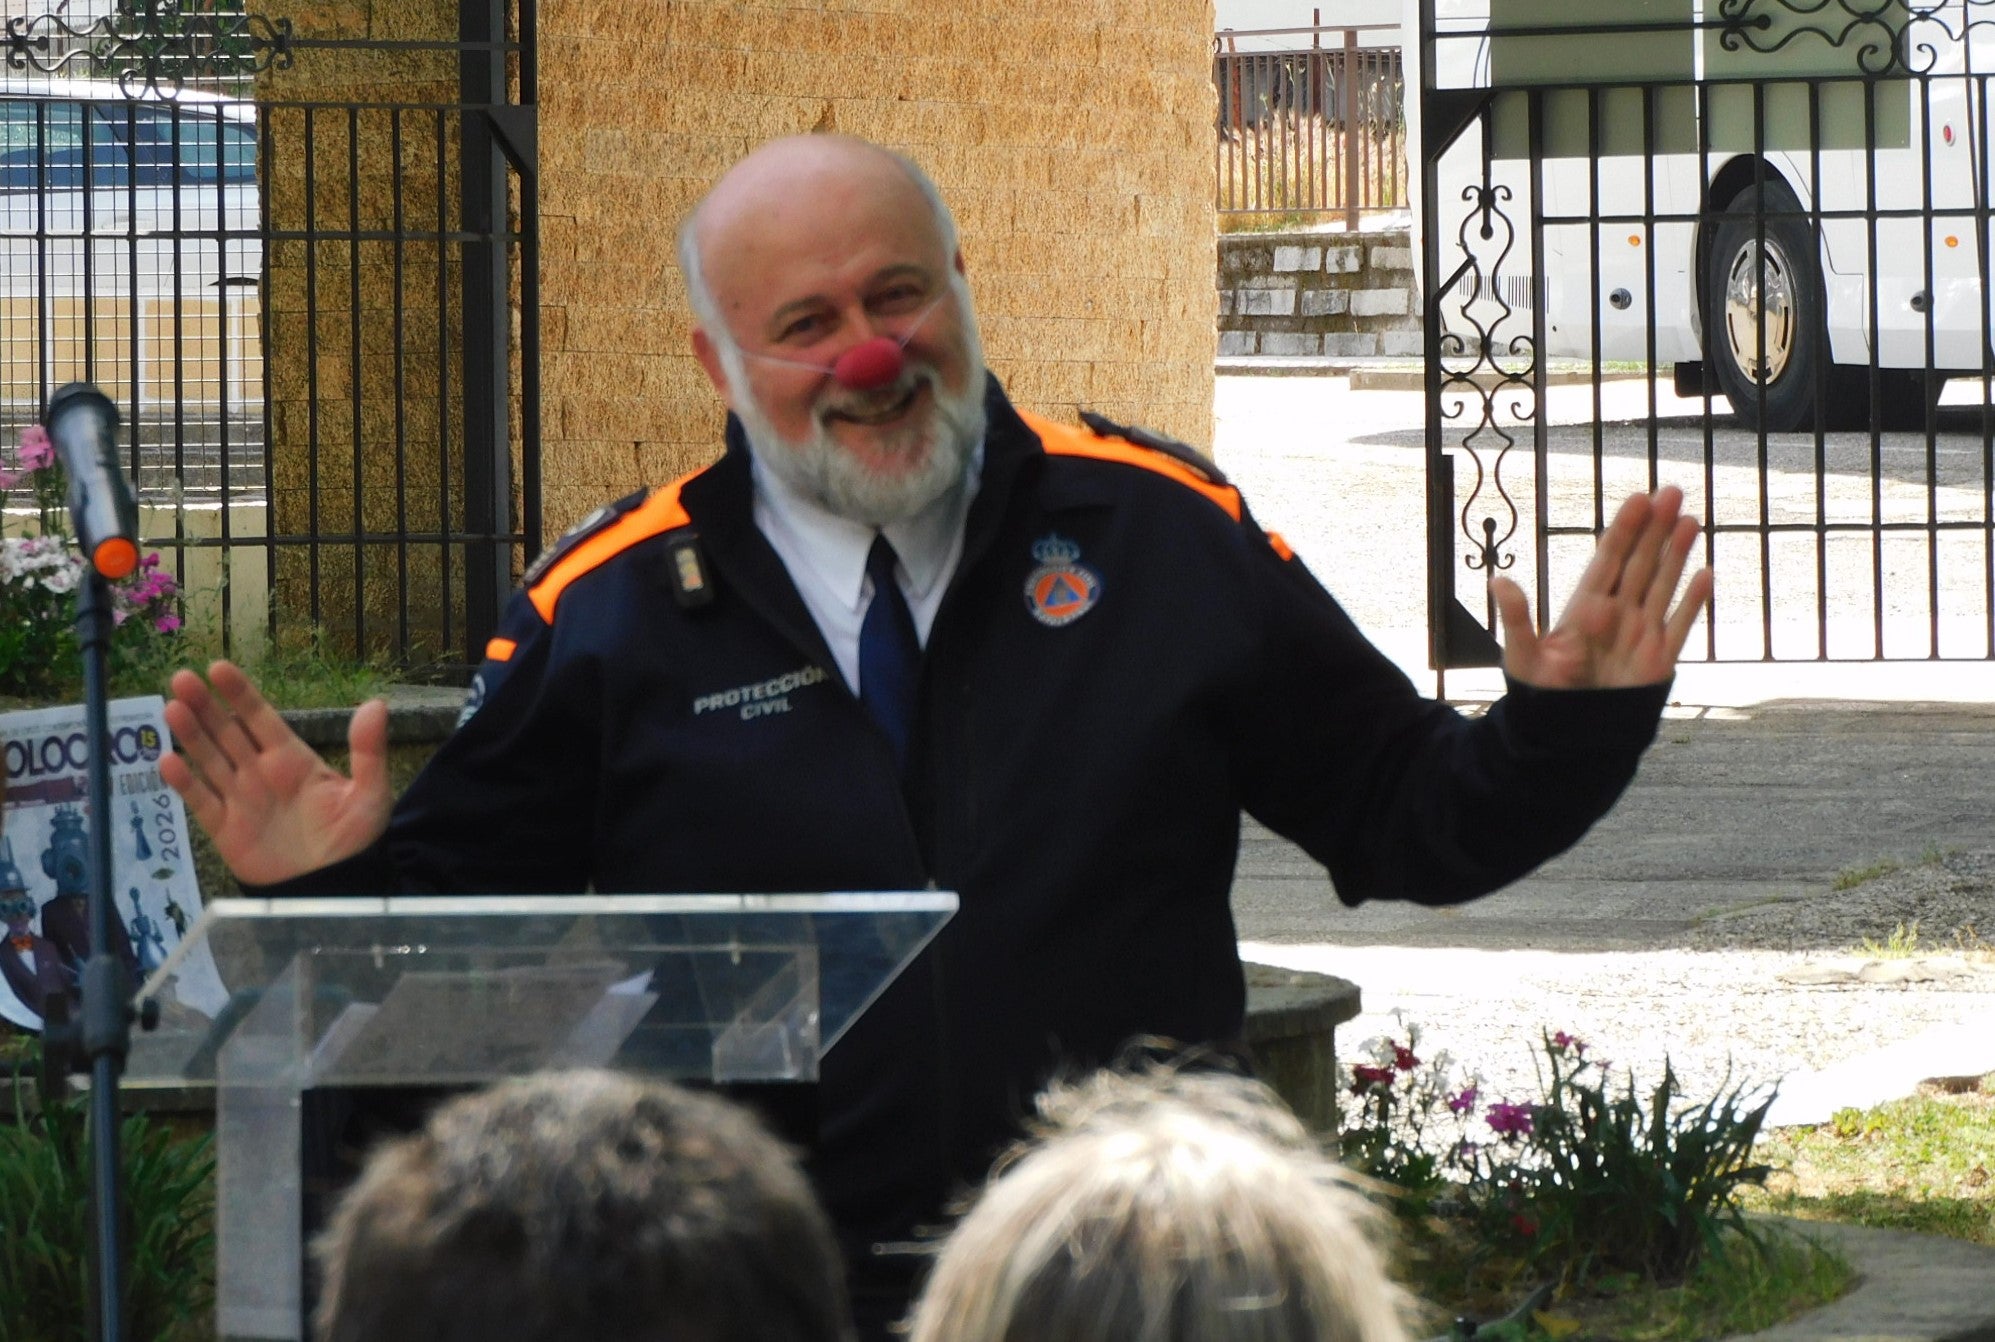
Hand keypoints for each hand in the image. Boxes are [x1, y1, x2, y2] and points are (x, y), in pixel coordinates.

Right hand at [159, 660, 392, 884]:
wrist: (333, 887)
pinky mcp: (225, 830)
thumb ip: (368, 751)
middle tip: (181, 679)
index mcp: (293, 760)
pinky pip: (201, 802)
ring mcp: (240, 800)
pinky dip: (185, 783)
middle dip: (205, 706)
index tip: (217, 667)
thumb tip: (376, 704)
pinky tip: (168, 762)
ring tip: (172, 708)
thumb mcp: (369, 794)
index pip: (261, 718)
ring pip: (209, 760)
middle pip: (227, 733)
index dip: (240, 694)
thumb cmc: (352, 840)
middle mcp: (261, 773)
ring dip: (190, 735)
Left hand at [1491, 487, 1712, 688]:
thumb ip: (1517, 618)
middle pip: (1640, 562)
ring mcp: (1639, 633)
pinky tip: (1705, 575)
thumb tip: (1497, 581)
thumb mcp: (1522, 655)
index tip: (1638, 498)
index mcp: (1584, 607)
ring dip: (1677, 553)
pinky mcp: (1658, 659)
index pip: (1608, 559)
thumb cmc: (1541, 695)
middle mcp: (1616, 614)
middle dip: (1656, 528)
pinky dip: (1692, 602)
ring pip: (1662, 584)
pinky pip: (1679, 625)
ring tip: (1691, 520)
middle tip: (1673, 491)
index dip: (1624, 529)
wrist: (1566, 737)